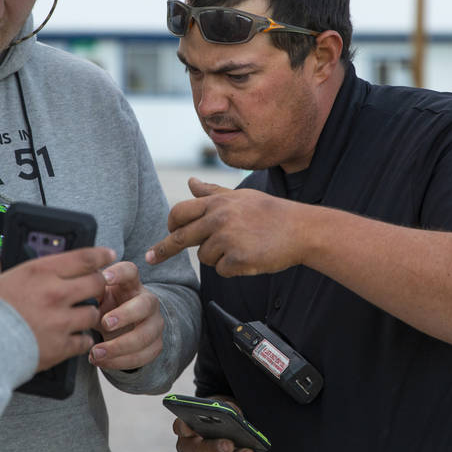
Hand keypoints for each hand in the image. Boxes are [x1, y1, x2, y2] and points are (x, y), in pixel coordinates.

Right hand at [0, 246, 113, 372]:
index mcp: (40, 272)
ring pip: (93, 313)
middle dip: (99, 285)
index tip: (109, 255)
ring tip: (82, 316)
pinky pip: (84, 341)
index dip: (101, 255)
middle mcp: (56, 293)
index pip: (83, 257)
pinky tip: (76, 340)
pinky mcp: (61, 346)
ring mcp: (61, 320)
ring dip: (89, 314)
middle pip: (96, 283)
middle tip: (96, 288)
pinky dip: (82, 341)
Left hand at [88, 261, 163, 370]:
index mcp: (131, 284)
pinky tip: (101, 362)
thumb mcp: (99, 297)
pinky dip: (120, 362)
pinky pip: (142, 357)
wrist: (124, 327)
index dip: (120, 273)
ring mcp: (154, 324)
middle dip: (125, 315)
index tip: (104, 278)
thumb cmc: (107, 306)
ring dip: (119, 347)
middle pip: (145, 305)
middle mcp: (148, 302)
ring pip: (145, 336)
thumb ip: (90, 292)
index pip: (131, 271)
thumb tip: (74, 290)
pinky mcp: (155, 345)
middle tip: (104, 323)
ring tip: (95, 353)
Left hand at [145, 178, 301, 276]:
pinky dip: (232, 268)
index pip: (180, 212)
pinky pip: (222, 270)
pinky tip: (249, 257)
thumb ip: (212, 193)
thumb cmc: (270, 212)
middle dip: (163, 249)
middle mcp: (218, 219)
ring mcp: (227, 240)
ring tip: (241, 246)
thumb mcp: (240, 197)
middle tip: (150, 258)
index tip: (163, 234)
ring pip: (204, 257)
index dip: (169, 225)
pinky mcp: (237, 260)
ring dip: (217, 257)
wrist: (301, 230)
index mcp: (217, 203)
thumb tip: (190, 182)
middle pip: (180, 238)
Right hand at [173, 404, 254, 451]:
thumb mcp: (224, 409)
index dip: (182, 427)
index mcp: (185, 427)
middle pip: (196, 451)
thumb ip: (226, 408)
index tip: (187, 425)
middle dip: (214, 448)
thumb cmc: (222, 419)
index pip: (180, 426)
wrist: (227, 437)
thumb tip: (232, 412)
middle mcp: (185, 447)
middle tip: (229, 445)